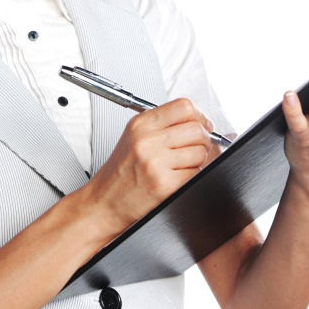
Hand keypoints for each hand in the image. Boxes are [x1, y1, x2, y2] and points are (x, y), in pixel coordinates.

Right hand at [85, 97, 214, 237]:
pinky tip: (178, 177)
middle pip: (196, 129)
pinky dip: (193, 176)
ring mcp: (156, 162)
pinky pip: (196, 173)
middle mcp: (147, 140)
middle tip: (197, 146)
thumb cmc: (120, 172)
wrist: (104, 202)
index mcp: (140, 124)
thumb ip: (163, 124)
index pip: (183, 106)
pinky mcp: (165, 184)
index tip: (202, 124)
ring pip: (200, 152)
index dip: (199, 115)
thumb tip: (200, 122)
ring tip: (182, 165)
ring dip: (199, 160)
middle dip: (203, 139)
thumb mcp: (134, 137)